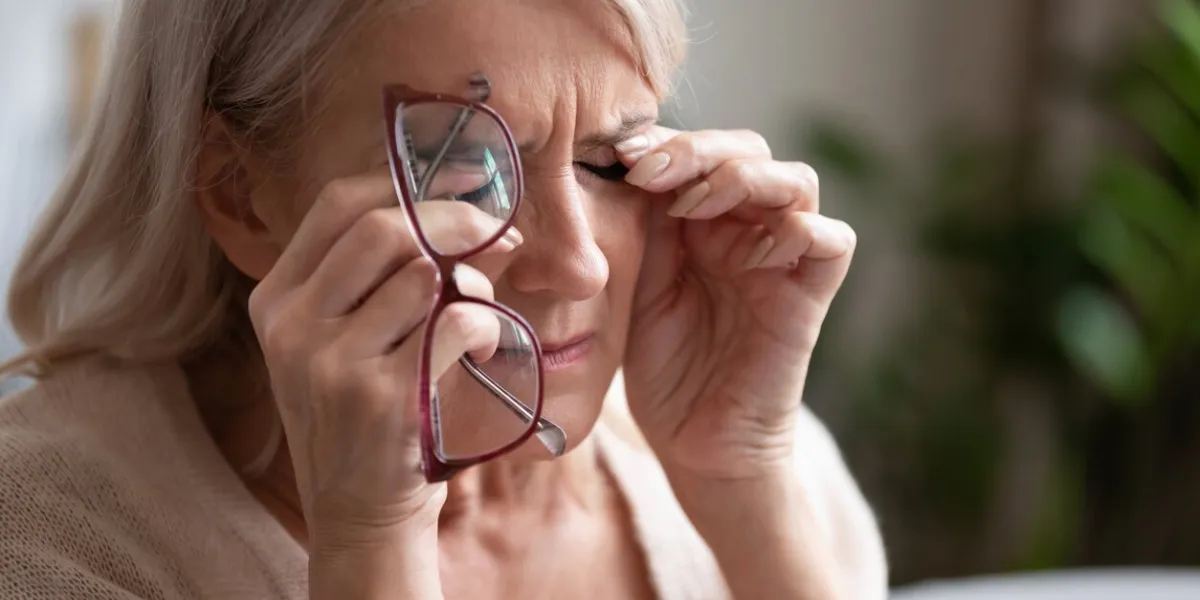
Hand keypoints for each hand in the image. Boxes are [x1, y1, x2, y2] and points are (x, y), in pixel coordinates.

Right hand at [247, 171, 516, 549]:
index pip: (337, 202)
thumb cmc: (367, 411)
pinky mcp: (379, 398)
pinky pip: (455, 323)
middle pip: (384, 227)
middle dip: (457, 220)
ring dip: (471, 285)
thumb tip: (474, 205)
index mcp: (277, 297)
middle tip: (501, 233)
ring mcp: (330, 363)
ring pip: (424, 274)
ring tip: (476, 313)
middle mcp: (291, 324)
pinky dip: (484, 325)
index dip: (407, 179)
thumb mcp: (350, 338)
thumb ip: (389, 274)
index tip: (467, 179)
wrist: (358, 509)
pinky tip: (478, 349)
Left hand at [617, 127, 854, 481]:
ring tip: (691, 202)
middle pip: (750, 150)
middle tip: (646, 171)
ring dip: (743, 176)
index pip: (702, 152)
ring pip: (796, 181)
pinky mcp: (810, 297)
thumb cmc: (664, 367)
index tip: (616, 154)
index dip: (665, 143)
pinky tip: (751, 249)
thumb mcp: (638, 283)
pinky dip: (800, 229)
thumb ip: (645, 225)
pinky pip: (832, 241)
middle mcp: (750, 231)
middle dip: (698, 149)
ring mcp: (784, 261)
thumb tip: (629, 159)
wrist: (694, 443)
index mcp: (706, 221)